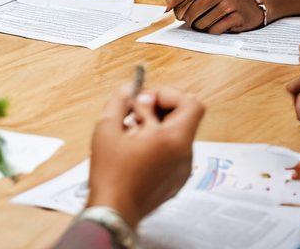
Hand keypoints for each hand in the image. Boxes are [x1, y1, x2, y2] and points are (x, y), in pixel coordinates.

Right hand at [87, 84, 203, 229]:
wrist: (115, 211)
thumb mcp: (107, 127)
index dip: (168, 94)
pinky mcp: (176, 181)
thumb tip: (131, 89)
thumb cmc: (111, 172)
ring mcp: (183, 170)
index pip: (191, 103)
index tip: (145, 99)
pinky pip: (174, 152)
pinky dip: (158, 144)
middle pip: (184, 118)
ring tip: (131, 134)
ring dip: (156, 126)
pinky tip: (136, 150)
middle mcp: (185, 155)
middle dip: (158, 109)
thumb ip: (121, 101)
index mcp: (173, 139)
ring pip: (177, 135)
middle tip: (133, 114)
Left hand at [165, 0, 264, 33]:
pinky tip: (214, 25)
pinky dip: (211, 30)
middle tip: (185, 19)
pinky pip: (214, 29)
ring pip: (201, 21)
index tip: (167, 8)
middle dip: (185, 17)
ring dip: (198, 25)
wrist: (258, 0)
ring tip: (200, 22)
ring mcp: (230, 2)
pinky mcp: (237, 17)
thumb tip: (167, 1)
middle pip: (191, 9)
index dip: (173, 2)